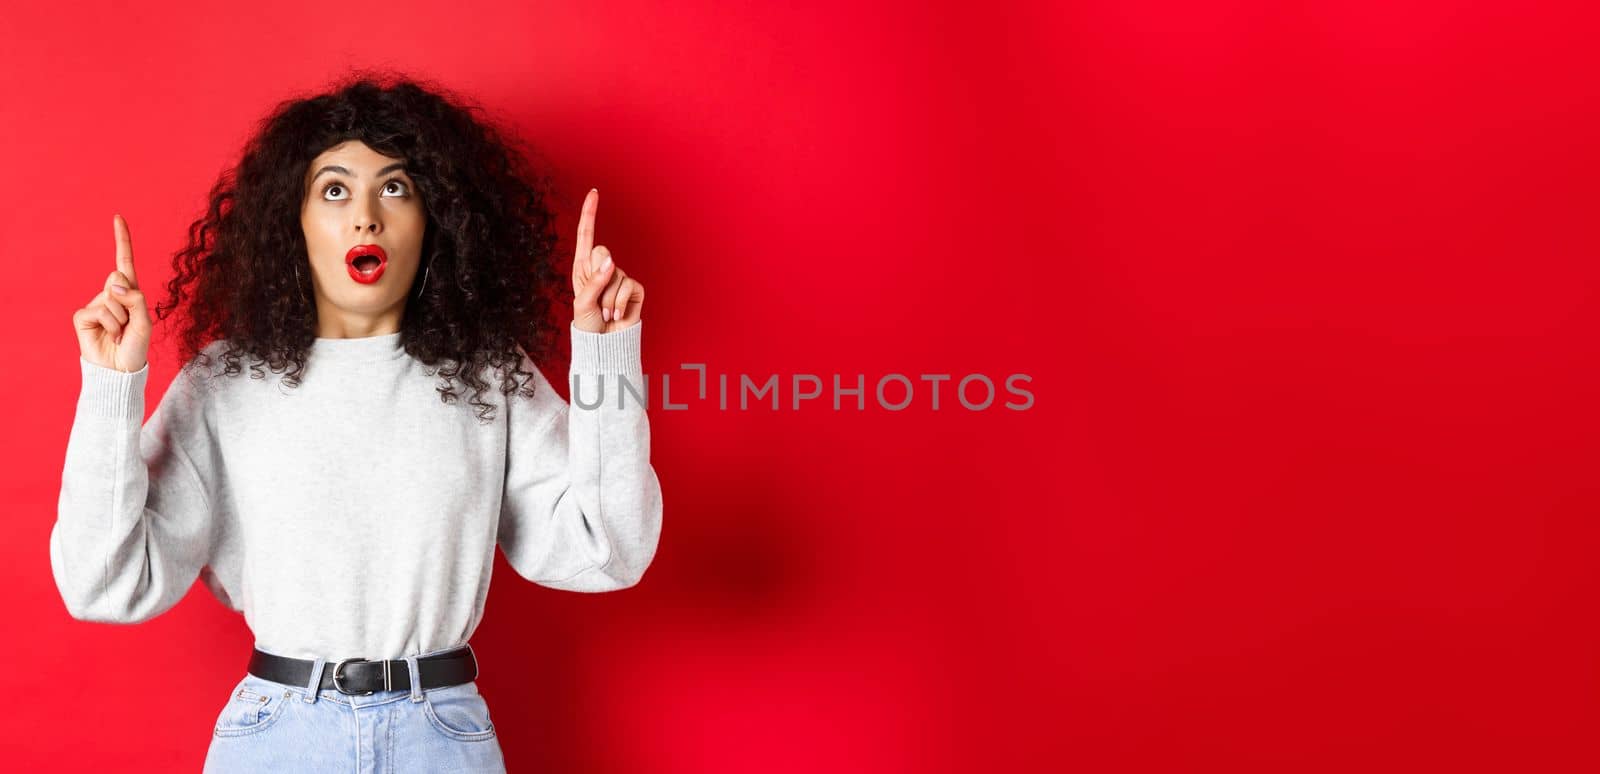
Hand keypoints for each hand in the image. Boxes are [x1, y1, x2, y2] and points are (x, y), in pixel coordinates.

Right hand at [73, 214, 151, 372]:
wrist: (120, 369)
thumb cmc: (136, 347)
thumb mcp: (145, 322)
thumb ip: (135, 299)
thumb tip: (114, 283)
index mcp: (128, 292)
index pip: (124, 261)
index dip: (122, 240)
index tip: (117, 217)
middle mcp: (111, 294)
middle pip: (120, 279)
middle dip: (130, 303)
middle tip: (129, 325)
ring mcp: (95, 303)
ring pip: (112, 299)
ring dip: (121, 320)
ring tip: (120, 334)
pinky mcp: (82, 315)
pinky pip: (100, 310)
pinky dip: (110, 325)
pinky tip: (109, 336)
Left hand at [571, 189, 643, 333]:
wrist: (604, 345)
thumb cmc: (588, 325)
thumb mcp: (583, 302)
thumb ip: (595, 280)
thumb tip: (611, 260)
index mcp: (584, 267)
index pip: (586, 235)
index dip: (590, 214)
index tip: (594, 192)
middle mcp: (602, 268)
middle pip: (602, 252)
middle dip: (597, 277)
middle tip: (595, 300)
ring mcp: (620, 277)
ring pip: (615, 274)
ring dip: (607, 299)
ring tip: (604, 313)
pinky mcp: (635, 289)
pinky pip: (628, 286)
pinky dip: (619, 304)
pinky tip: (615, 316)